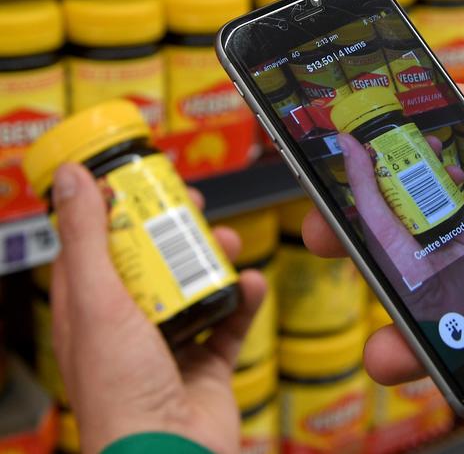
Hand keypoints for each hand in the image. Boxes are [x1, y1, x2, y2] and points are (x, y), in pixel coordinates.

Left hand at [50, 163, 265, 453]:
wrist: (171, 451)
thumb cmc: (120, 387)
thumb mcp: (97, 299)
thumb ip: (87, 237)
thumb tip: (70, 178)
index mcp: (91, 308)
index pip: (99, 245)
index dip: (118, 209)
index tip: (141, 182)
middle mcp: (129, 323)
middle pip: (153, 261)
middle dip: (175, 230)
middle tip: (194, 204)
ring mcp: (171, 342)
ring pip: (195, 287)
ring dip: (215, 260)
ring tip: (229, 243)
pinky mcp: (207, 361)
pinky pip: (230, 321)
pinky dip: (244, 301)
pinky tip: (252, 285)